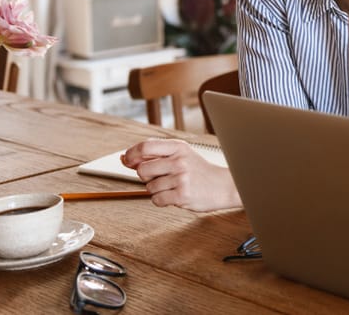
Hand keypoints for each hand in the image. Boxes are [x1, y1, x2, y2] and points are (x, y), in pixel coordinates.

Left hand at [121, 139, 240, 211]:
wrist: (224, 185)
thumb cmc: (199, 171)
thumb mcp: (182, 155)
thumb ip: (155, 155)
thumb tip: (125, 158)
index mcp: (179, 147)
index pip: (145, 147)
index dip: (131, 154)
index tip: (127, 160)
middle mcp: (179, 161)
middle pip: (142, 169)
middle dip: (145, 177)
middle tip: (159, 177)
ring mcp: (181, 178)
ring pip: (149, 187)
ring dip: (156, 190)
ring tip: (172, 186)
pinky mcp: (182, 195)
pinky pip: (156, 200)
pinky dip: (162, 200)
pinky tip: (174, 195)